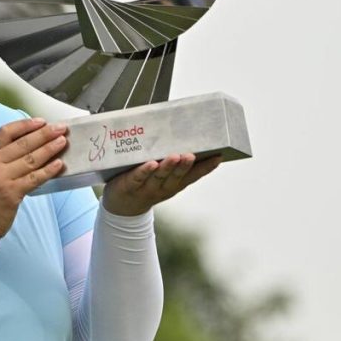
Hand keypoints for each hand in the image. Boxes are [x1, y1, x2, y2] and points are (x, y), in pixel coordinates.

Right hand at [0, 117, 67, 240]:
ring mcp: (2, 178)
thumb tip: (34, 143)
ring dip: (50, 149)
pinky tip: (59, 164)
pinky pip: (34, 178)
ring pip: (31, 159)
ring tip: (62, 142)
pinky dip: (48, 170)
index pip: (6, 132)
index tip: (41, 121)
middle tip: (61, 128)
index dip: (25, 125)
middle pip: (23, 143)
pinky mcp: (12, 193)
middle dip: (44, 134)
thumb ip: (5, 157)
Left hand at [101, 153, 222, 215]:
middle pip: (177, 176)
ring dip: (168, 167)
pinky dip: (145, 171)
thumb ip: (172, 160)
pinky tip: (151, 164)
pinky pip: (138, 177)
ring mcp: (147, 187)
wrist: (121, 206)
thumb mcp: (162, 175)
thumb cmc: (145, 183)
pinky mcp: (130, 185)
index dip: (206, 167)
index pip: (193, 175)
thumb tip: (183, 134)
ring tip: (176, 156)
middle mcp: (164, 187)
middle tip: (192, 154)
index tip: (219, 156)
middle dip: (185, 165)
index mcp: (175, 184)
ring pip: (159, 176)